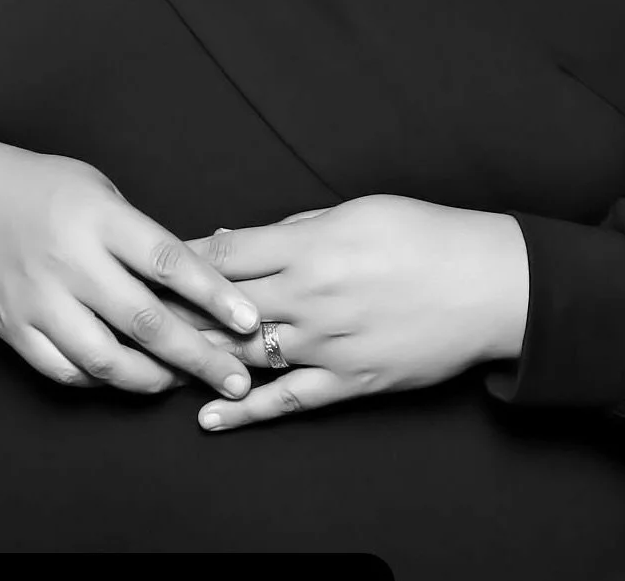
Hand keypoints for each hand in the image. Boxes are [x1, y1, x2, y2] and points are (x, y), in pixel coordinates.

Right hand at [0, 139, 260, 401]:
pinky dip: (100, 381)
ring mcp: (39, 301)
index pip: (169, 262)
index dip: (214, 295)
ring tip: (183, 383)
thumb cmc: (44, 188)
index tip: (250, 320)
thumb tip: (198, 283)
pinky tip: (126, 379)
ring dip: (152, 379)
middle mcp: (71, 262)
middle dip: (198, 354)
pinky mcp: (13, 329)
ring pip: (105, 359)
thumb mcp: (99, 190)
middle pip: (145, 320)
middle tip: (236, 377)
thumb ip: (141, 236)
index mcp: (100, 219)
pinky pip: (64, 371)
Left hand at [170, 195, 528, 432]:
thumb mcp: (357, 209)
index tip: (151, 265)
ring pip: (246, 354)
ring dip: (200, 360)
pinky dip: (246, 412)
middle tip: (136, 317)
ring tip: (156, 365)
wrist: (489, 285)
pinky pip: (288, 400)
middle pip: (223, 307)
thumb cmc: (426, 236)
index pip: (225, 254)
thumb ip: (294, 226)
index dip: (182, 260)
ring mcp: (328, 343)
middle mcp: (311, 296)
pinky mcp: (349, 381)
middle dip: (177, 312)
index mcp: (311, 245)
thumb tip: (238, 239)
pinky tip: (209, 416)